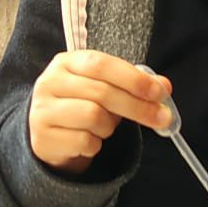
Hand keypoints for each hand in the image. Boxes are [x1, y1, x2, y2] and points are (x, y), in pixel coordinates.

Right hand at [28, 51, 172, 173]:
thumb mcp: (106, 88)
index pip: (101, 64)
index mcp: (66, 62)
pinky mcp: (42, 138)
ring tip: (104, 127)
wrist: (49, 134)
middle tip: (162, 118)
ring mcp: (42, 110)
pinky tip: (89, 140)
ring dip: (109, 127)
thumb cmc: (81, 105)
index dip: (133, 78)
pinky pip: (84, 142)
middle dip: (137, 107)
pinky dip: (95, 145)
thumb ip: (134, 85)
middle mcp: (49, 82)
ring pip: (94, 117)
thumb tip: (165, 87)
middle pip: (102, 93)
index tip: (159, 92)